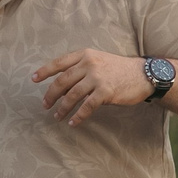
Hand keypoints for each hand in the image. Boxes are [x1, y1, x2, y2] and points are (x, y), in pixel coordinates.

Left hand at [33, 49, 150, 125]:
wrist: (143, 74)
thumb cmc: (118, 69)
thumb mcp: (98, 61)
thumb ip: (80, 69)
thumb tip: (61, 88)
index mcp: (85, 55)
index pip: (59, 63)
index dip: (44, 71)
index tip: (33, 79)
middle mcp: (89, 64)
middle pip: (62, 81)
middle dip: (50, 95)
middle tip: (45, 105)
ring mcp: (97, 78)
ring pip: (72, 96)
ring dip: (62, 108)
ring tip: (57, 117)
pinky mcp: (105, 92)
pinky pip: (86, 107)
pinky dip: (78, 116)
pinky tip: (73, 123)